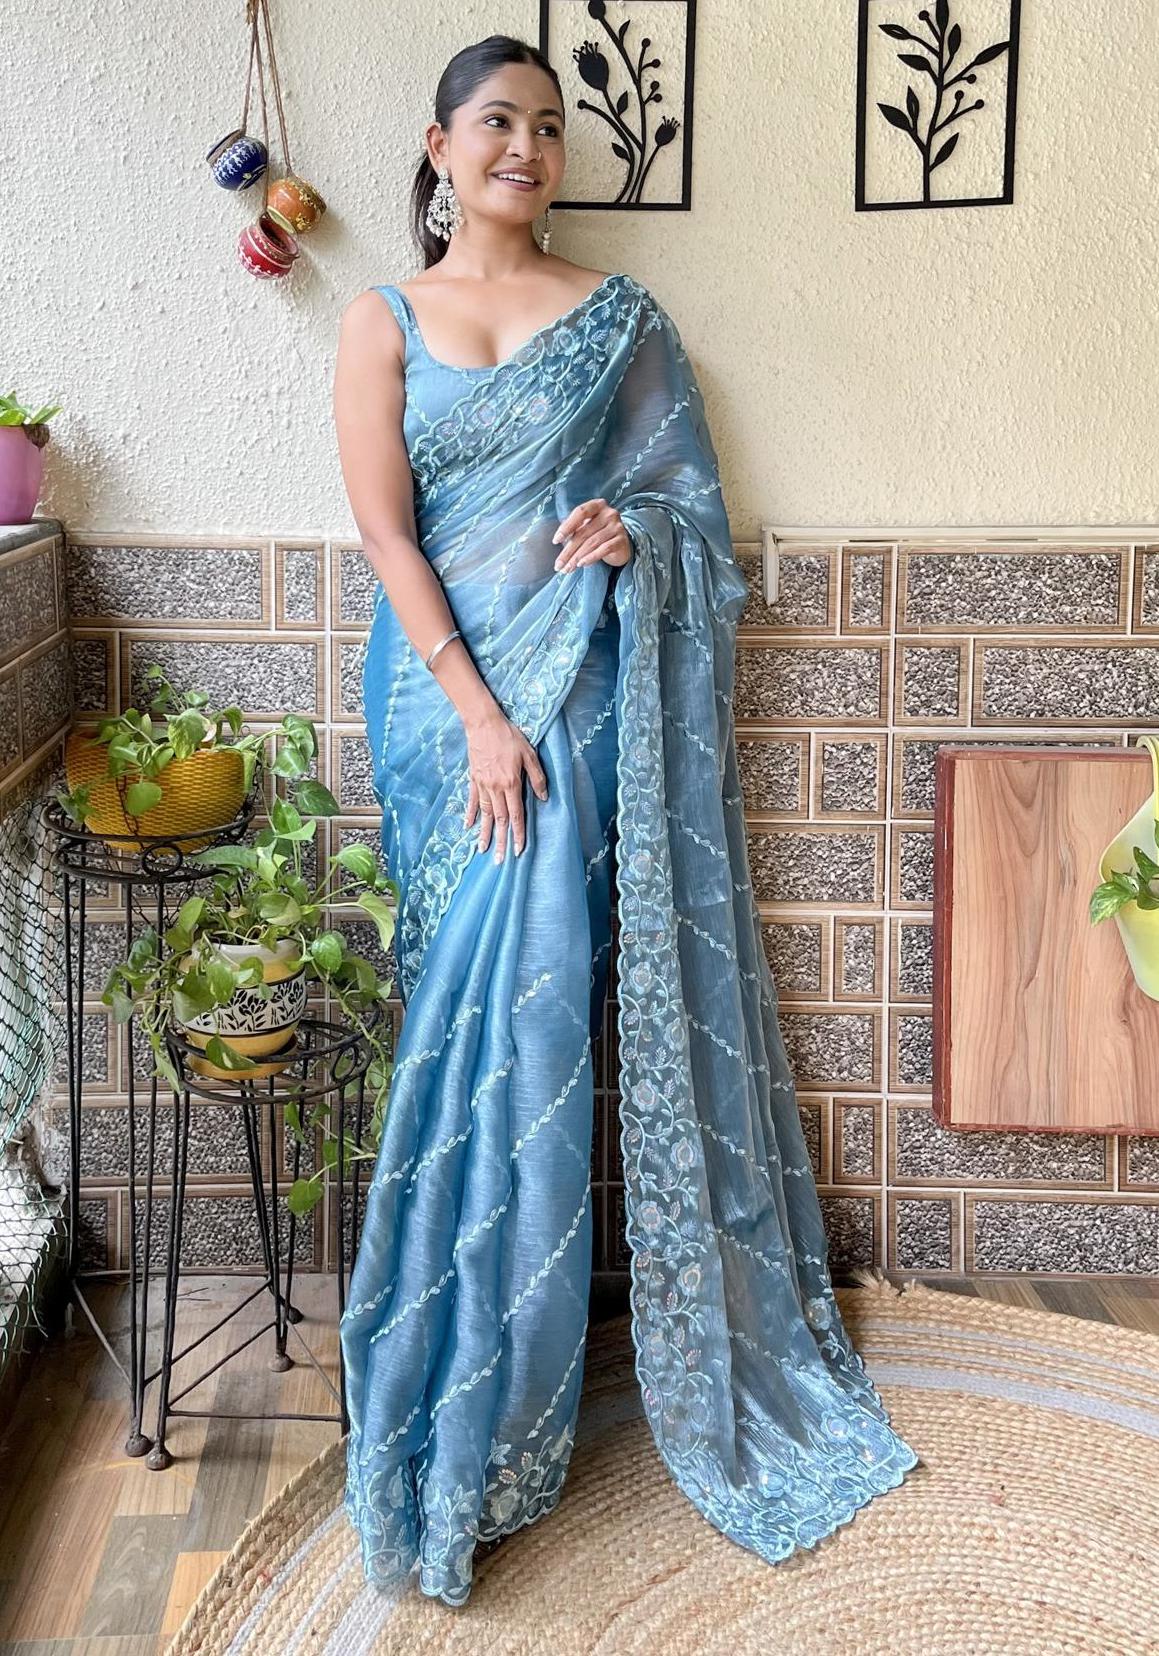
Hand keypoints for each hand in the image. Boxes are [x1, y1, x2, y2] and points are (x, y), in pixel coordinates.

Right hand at [463, 707, 547, 861]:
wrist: (483, 723)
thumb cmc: (509, 737)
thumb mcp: (530, 754)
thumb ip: (537, 777)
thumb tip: (543, 798)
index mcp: (511, 783)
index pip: (515, 815)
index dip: (518, 833)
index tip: (518, 850)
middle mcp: (495, 788)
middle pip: (499, 820)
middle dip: (500, 841)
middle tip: (499, 861)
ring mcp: (482, 784)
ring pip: (485, 814)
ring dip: (484, 833)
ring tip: (483, 850)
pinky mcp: (473, 778)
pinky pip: (473, 800)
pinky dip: (471, 814)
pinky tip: (469, 826)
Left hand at [552, 497, 632, 571]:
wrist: (621, 543)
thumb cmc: (599, 533)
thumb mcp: (586, 526)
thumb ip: (574, 529)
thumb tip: (558, 540)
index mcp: (597, 505)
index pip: (580, 512)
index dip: (567, 526)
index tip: (556, 540)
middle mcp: (609, 513)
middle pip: (584, 532)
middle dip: (568, 551)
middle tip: (559, 564)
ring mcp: (617, 526)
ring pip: (592, 543)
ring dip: (577, 558)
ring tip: (567, 568)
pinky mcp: (621, 540)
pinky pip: (604, 549)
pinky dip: (591, 557)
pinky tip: (581, 564)